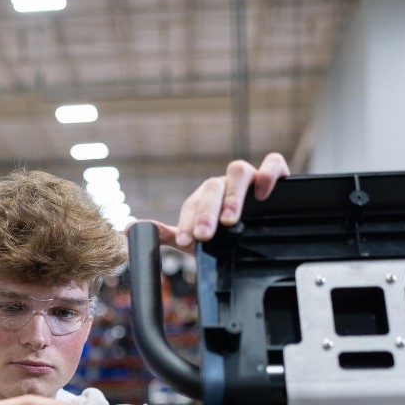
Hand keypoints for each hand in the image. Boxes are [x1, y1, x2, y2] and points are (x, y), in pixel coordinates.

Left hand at [149, 153, 289, 252]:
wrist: (260, 235)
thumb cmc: (226, 235)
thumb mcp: (196, 238)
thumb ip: (167, 233)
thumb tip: (129, 228)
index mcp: (205, 199)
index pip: (193, 204)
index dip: (187, 221)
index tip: (185, 239)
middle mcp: (225, 186)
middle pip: (212, 187)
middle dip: (207, 212)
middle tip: (203, 235)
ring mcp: (249, 180)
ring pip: (239, 172)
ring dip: (233, 197)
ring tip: (230, 221)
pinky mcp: (275, 178)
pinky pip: (273, 164)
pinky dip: (269, 173)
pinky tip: (264, 193)